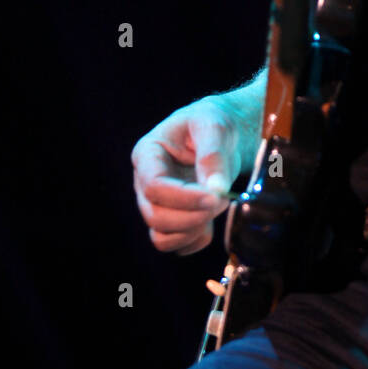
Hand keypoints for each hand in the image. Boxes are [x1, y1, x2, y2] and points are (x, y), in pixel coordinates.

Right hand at [131, 96, 242, 254]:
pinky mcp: (171, 219)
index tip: (215, 197)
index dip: (184, 197)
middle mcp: (144, 182)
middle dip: (193, 215)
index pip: (154, 186)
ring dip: (193, 231)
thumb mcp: (214, 127)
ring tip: (218, 207)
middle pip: (156, 215)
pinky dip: (195, 240)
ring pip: (161, 236)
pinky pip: (175, 245)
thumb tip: (216, 189)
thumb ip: (213, 155)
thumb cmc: (212, 123)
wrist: (221, 134)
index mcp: (147, 154)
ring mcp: (156, 203)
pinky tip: (211, 221)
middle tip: (223, 199)